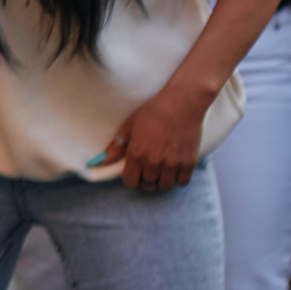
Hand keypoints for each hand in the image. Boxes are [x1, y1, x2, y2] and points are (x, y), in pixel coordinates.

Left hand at [95, 79, 210, 192]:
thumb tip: (101, 161)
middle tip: (148, 169)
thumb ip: (116, 147)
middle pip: (147, 185)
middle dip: (146, 179)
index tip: (134, 173)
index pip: (130, 182)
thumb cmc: (153, 111)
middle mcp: (154, 162)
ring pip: (164, 186)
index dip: (131, 180)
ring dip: (161, 180)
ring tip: (161, 169)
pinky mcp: (188, 162)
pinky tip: (175, 168)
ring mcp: (172, 164)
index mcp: (136, 154)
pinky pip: (182, 182)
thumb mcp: (130, 126)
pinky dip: (178, 178)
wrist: (182, 103)